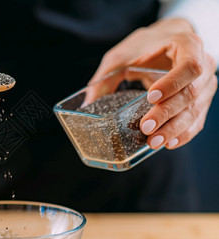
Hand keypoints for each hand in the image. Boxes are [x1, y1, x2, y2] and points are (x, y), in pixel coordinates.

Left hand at [89, 18, 216, 149]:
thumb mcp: (121, 56)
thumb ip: (106, 76)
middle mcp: (204, 64)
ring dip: (174, 129)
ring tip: (153, 142)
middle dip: (167, 113)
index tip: (150, 97)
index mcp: (187, 45)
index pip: (189, 67)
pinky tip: (168, 143)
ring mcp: (206, 84)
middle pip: (192, 93)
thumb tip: (87, 103)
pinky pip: (197, 120)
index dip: (172, 84)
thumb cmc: (145, 46)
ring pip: (196, 110)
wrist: (169, 40)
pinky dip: (183, 133)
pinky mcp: (202, 100)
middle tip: (146, 128)